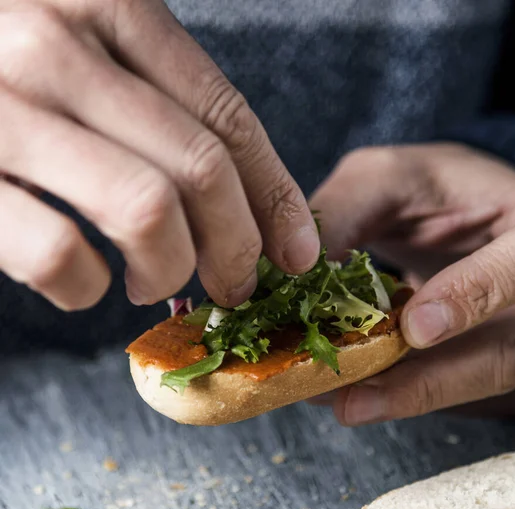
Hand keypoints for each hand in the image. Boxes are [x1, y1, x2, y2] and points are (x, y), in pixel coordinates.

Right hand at [0, 0, 318, 309]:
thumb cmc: (1, 61)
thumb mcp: (82, 45)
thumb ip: (152, 100)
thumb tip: (247, 203)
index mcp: (105, 1)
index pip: (226, 116)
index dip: (276, 197)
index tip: (299, 253)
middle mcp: (53, 40)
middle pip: (201, 170)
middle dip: (237, 248)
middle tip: (235, 285)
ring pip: (146, 212)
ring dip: (169, 270)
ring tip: (155, 283)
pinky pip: (58, 254)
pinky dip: (87, 288)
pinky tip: (86, 286)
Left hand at [310, 143, 514, 424]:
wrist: (477, 219)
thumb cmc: (443, 189)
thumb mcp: (393, 175)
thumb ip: (347, 212)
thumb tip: (296, 280)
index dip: (480, 294)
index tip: (413, 328)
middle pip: (509, 356)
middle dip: (426, 386)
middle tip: (351, 402)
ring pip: (477, 388)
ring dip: (404, 400)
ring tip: (336, 402)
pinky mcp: (509, 367)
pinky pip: (460, 393)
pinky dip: (405, 396)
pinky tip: (353, 392)